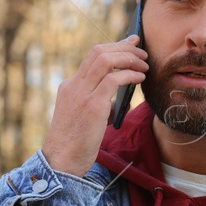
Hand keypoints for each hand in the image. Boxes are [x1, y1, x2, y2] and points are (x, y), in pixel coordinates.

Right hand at [42, 34, 147, 176]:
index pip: (92, 57)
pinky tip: (140, 78)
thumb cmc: (74, 144)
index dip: (113, 47)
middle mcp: (74, 85)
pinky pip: (114, 79)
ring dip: (129, 58)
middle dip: (123, 47)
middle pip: (99, 52)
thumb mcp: (83, 117)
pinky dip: (130, 75)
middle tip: (141, 50)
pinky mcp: (92, 105)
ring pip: (106, 60)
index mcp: (69, 86)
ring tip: (144, 64)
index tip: (130, 44)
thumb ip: (98, 102)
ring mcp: (81, 94)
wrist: (61, 161)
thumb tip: (120, 95)